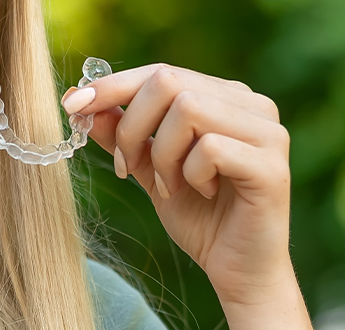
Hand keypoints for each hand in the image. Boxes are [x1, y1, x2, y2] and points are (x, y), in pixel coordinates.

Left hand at [63, 63, 310, 329]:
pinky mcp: (271, 166)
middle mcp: (252, 104)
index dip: (112, 86)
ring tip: (169, 186)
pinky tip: (203, 194)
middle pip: (169, 81)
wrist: (239, 273)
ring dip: (162, 154)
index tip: (72, 106)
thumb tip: (79, 99)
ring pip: (187, 108)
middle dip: (132, 127)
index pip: (161, 71)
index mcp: (226, 97)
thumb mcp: (149, 169)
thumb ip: (122, 132)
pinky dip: (190, 174)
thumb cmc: (200, 218)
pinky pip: (210, 148)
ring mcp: (268, 132)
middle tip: (128, 168)